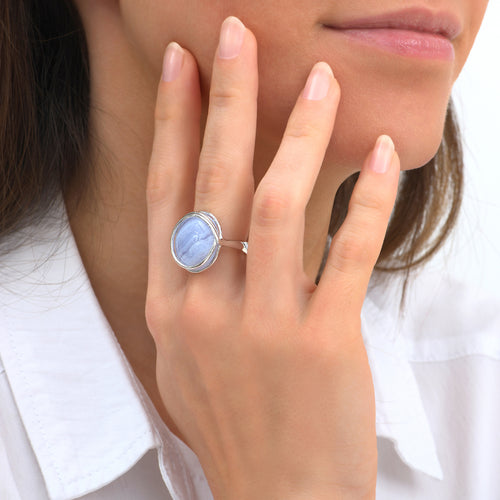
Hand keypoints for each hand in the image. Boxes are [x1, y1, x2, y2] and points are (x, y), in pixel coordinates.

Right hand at [145, 16, 399, 499]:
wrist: (277, 497)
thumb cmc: (234, 425)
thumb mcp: (187, 357)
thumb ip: (191, 292)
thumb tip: (203, 232)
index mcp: (171, 308)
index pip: (166, 194)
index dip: (172, 125)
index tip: (183, 67)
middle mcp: (207, 308)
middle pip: (213, 182)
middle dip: (224, 100)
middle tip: (235, 36)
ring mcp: (264, 325)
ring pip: (278, 205)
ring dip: (299, 135)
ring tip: (319, 81)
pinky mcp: (324, 342)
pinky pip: (349, 252)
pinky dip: (370, 199)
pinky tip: (382, 155)